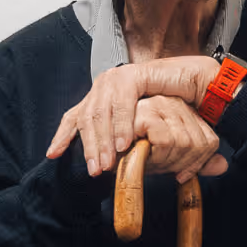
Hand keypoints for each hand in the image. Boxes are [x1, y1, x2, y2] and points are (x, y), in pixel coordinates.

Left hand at [46, 56, 218, 175]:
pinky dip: (122, 125)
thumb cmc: (167, 109)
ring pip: (100, 112)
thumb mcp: (137, 131)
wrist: (193, 86)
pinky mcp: (132, 75)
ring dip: (104, 141)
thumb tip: (104, 166)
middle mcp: (103, 86)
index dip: (63, 135)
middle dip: (89, 147)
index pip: (74, 116)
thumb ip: (121, 143)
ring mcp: (116, 78)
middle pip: (86, 118)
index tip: (53, 154)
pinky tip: (124, 143)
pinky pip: (122, 103)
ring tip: (109, 162)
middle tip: (95, 171)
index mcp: (100, 98)